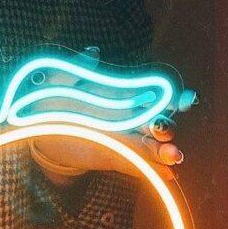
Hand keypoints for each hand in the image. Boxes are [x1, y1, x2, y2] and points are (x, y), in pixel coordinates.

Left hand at [27, 50, 183, 184]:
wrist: (40, 129)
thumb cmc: (52, 99)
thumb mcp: (58, 79)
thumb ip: (77, 68)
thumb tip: (92, 54)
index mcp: (124, 96)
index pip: (155, 96)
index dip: (175, 98)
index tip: (188, 99)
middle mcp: (129, 119)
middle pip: (157, 124)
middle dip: (166, 127)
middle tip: (165, 130)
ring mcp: (123, 140)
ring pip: (150, 147)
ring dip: (164, 152)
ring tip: (174, 156)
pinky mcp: (112, 158)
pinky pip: (135, 165)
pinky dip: (151, 170)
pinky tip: (168, 175)